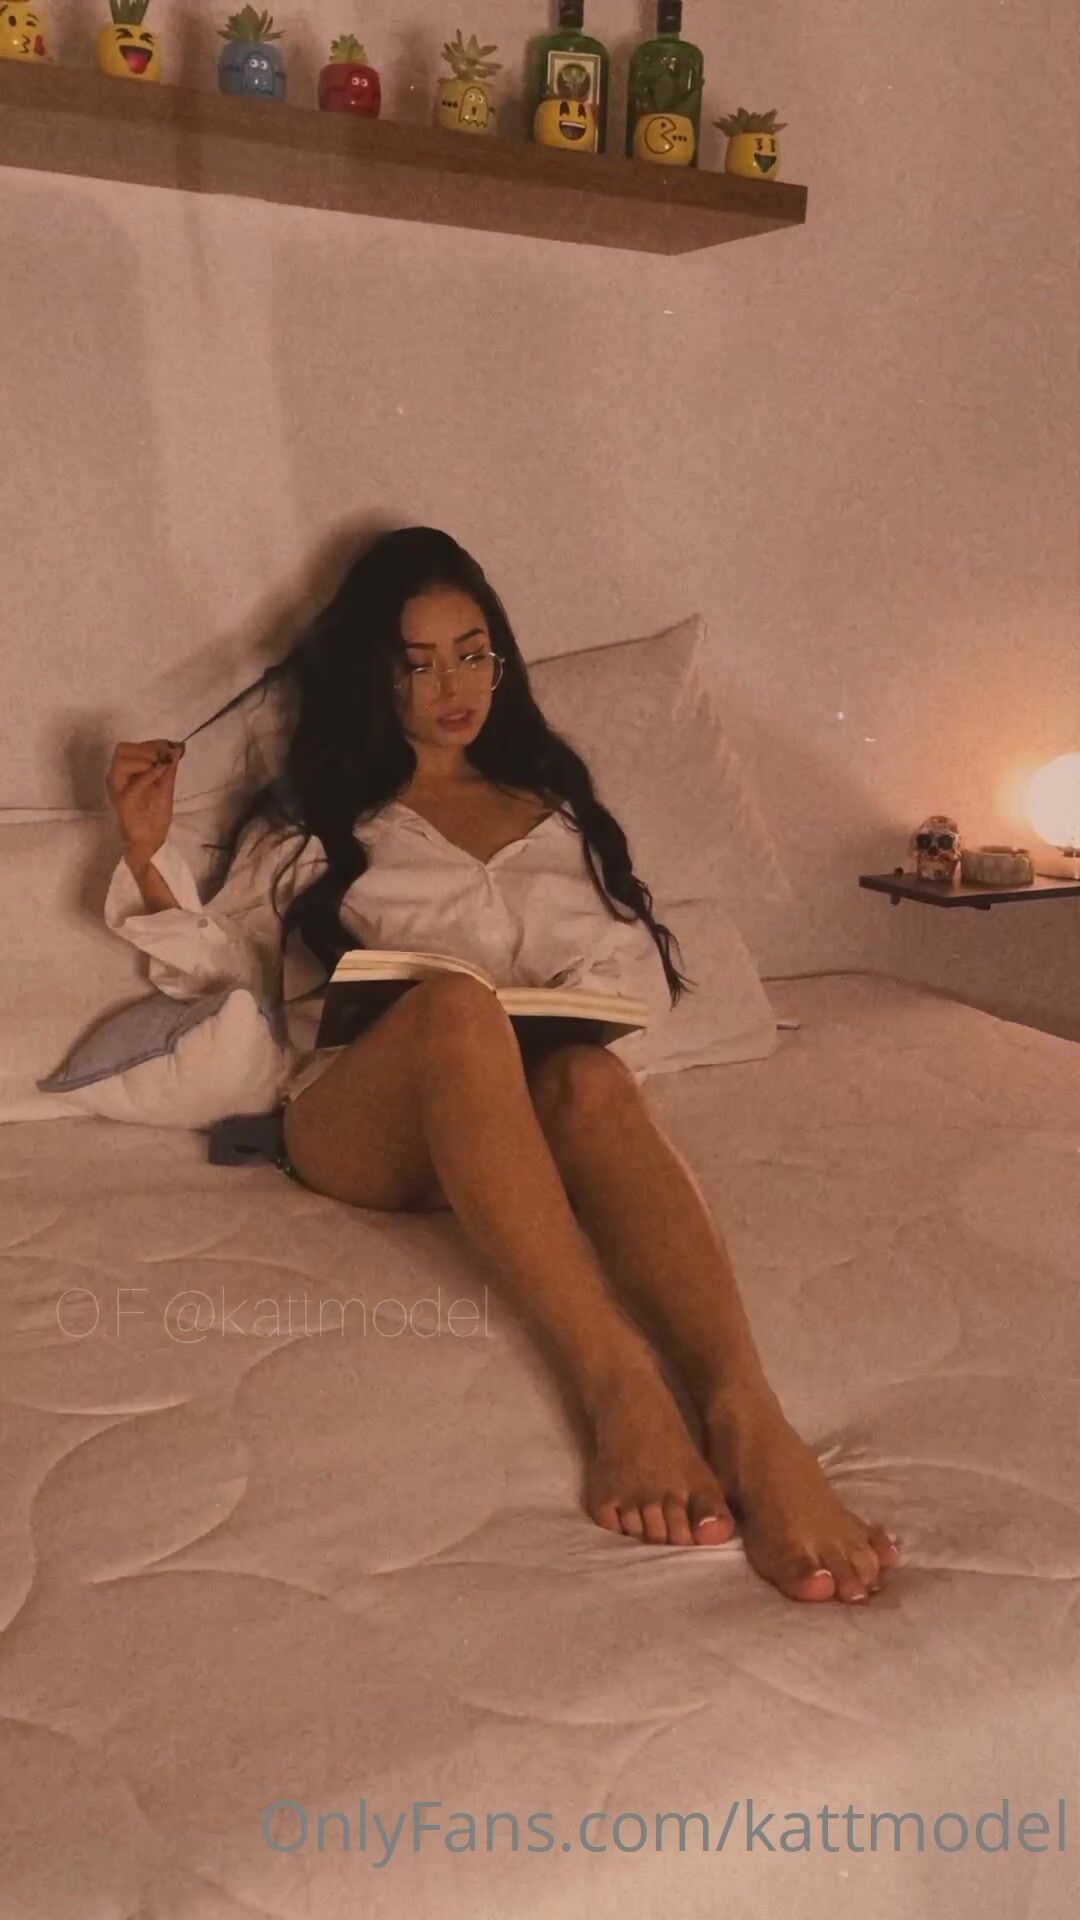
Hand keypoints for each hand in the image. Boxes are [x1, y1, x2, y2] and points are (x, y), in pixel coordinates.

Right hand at [105, 738, 184, 858]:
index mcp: (125, 773)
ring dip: (144, 759)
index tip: (170, 746)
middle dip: (147, 749)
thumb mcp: (166, 786)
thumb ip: (169, 767)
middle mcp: (117, 778)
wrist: (150, 841)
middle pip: (122, 749)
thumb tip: (177, 748)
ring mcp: (118, 789)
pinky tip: (160, 771)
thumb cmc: (154, 815)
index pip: (131, 747)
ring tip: (160, 766)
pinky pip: (133, 783)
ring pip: (121, 761)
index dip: (151, 743)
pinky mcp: (123, 802)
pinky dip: (148, 774)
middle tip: (164, 757)